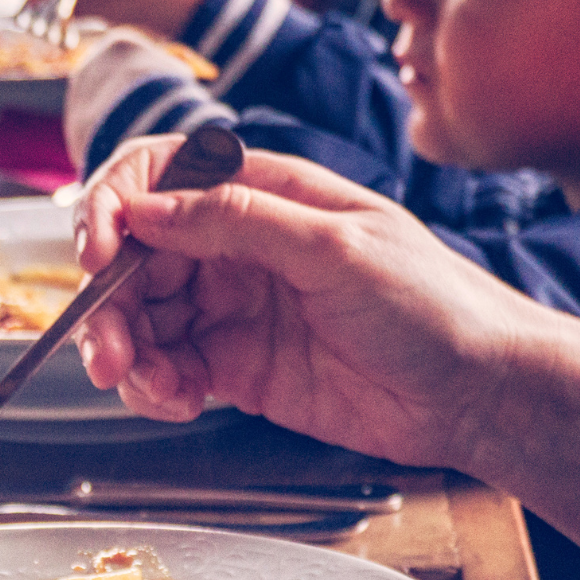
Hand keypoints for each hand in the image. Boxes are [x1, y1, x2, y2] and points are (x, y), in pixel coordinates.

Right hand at [71, 136, 536, 470]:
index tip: (98, 256)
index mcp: (263, 193)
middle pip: (135, 257)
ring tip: (147, 388)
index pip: (158, 178)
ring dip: (127, 353)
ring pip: (142, 318)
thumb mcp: (334, 248)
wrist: (481, 394)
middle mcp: (238, 245)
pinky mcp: (236, 366)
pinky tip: (176, 401)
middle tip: (107, 351)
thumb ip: (235, 221)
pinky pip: (168, 368)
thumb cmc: (433, 305)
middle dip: (109, 302)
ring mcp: (233, 307)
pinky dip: (155, 387)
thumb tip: (146, 206)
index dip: (114, 208)